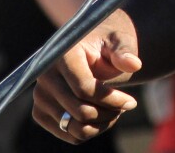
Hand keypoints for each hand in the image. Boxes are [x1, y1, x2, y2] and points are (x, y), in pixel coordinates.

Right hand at [32, 10, 141, 142]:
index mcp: (63, 54)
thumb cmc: (106, 43)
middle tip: (127, 105)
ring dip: (101, 124)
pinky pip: (68, 134)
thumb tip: (134, 64)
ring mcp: (40, 96)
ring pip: (74, 127)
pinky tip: (104, 115)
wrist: (89, 48)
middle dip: (109, 112)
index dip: (111, 99)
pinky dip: (90, 130)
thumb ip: (124, 52)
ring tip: (116, 110)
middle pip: (80, 111)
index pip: (84, 88)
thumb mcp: (118, 41)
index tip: (131, 102)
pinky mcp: (40, 112)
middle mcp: (45, 76)